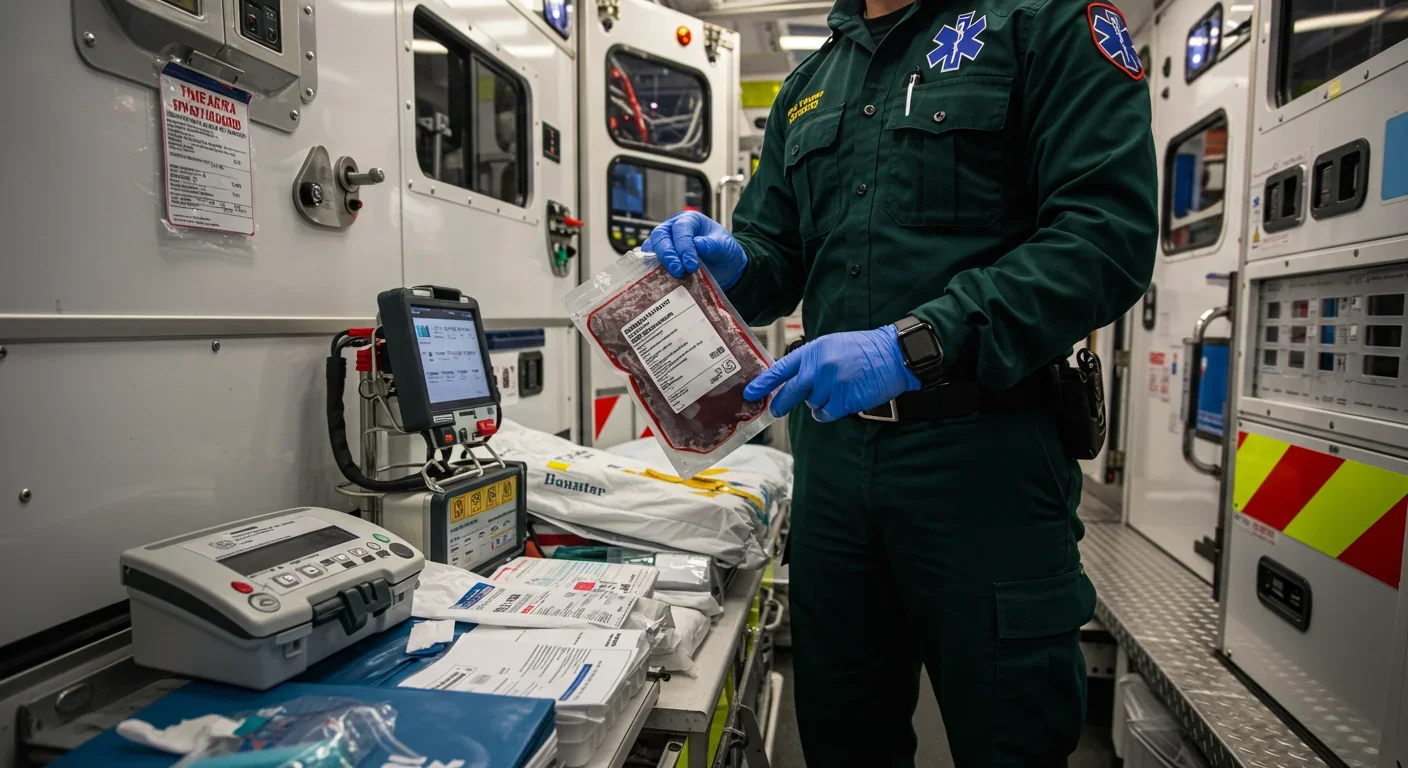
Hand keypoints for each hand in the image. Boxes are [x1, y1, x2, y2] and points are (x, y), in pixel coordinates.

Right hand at [642, 211, 748, 290]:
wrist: (726, 268)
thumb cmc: (725, 252)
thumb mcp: (725, 246)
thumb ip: (713, 244)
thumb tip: (697, 244)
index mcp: (690, 220)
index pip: (681, 229)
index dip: (684, 246)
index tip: (691, 265)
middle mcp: (673, 228)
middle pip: (661, 236)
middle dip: (668, 254)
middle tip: (678, 271)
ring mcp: (665, 243)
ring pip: (652, 247)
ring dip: (660, 262)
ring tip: (672, 275)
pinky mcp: (661, 258)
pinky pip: (651, 261)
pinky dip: (654, 270)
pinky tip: (660, 279)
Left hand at [743, 326, 921, 421]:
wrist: (893, 354)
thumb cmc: (863, 350)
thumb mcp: (832, 345)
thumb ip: (811, 362)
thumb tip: (792, 381)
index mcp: (814, 350)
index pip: (782, 368)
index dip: (764, 382)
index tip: (750, 392)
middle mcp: (820, 366)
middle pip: (791, 392)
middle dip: (781, 403)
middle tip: (776, 410)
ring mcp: (832, 383)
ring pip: (812, 404)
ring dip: (819, 402)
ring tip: (836, 390)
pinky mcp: (845, 399)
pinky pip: (826, 413)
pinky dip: (829, 411)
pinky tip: (840, 400)